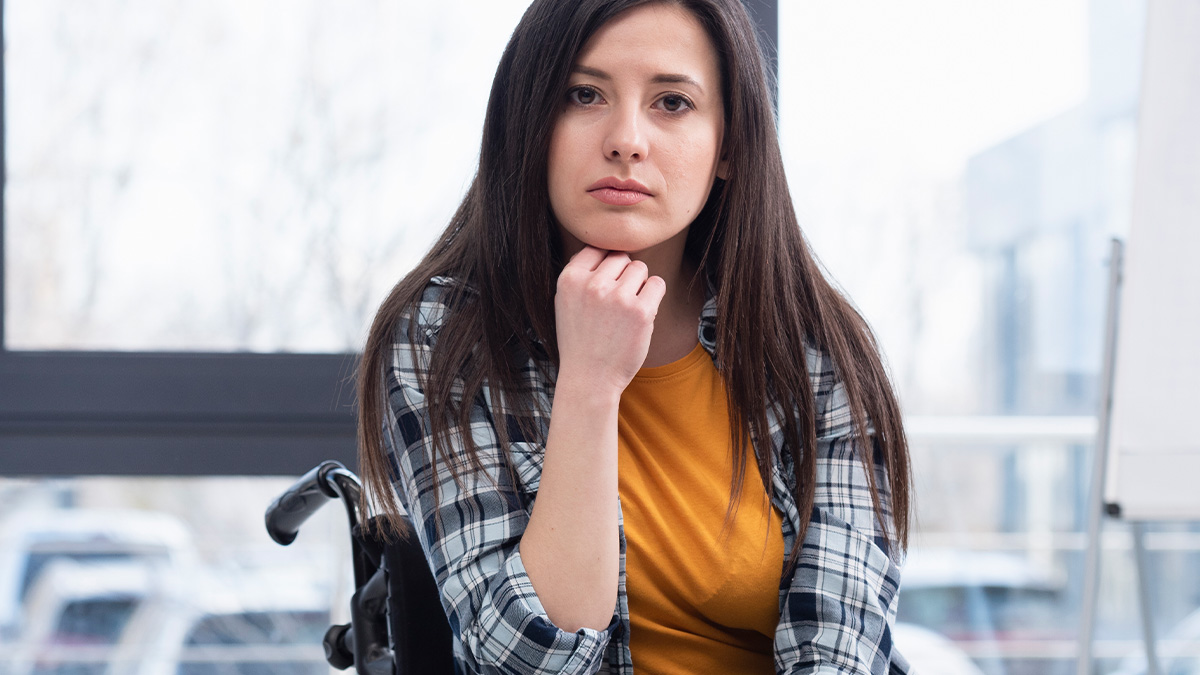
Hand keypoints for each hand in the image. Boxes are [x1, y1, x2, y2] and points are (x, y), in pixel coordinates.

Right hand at [554, 246, 666, 394]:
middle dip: (623, 276)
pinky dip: (653, 297)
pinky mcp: (641, 311)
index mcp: (569, 279)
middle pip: (621, 257)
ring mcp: (618, 297)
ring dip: (639, 286)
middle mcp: (592, 284)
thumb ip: (580, 275)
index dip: (605, 266)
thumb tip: (605, 249)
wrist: (589, 380)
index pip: (596, 249)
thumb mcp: (565, 303)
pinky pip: (657, 284)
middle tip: (617, 303)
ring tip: (627, 311)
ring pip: (640, 268)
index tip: (605, 286)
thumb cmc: (580, 342)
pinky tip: (642, 315)